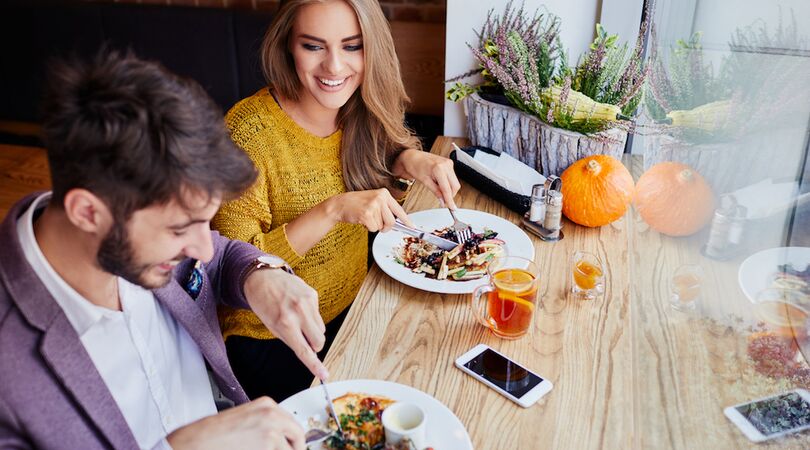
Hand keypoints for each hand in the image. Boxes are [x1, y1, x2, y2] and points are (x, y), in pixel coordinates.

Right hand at [167, 397, 304, 449]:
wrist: (197, 442)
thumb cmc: (214, 434)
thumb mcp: (244, 419)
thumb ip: (265, 424)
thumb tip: (280, 438)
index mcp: (267, 405)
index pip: (292, 423)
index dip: (292, 439)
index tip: (292, 446)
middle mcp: (272, 415)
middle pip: (298, 436)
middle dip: (294, 448)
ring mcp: (272, 431)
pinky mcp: (269, 446)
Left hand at [243, 269, 327, 379]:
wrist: (263, 278)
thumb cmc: (264, 304)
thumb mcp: (271, 326)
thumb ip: (290, 339)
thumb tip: (309, 351)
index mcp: (285, 324)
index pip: (304, 350)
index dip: (315, 365)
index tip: (324, 375)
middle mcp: (299, 312)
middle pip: (319, 341)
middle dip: (314, 345)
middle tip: (303, 339)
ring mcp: (308, 302)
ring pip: (321, 329)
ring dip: (313, 330)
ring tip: (298, 319)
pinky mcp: (313, 294)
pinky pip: (318, 315)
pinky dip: (311, 316)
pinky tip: (299, 307)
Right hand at [328, 188, 413, 231]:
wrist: (340, 204)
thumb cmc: (357, 204)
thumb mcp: (373, 200)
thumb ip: (385, 208)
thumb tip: (398, 222)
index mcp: (384, 193)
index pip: (398, 209)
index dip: (406, 220)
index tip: (412, 226)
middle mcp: (380, 198)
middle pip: (392, 221)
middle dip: (385, 227)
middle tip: (376, 223)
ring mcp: (374, 205)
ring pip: (382, 226)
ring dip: (374, 226)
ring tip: (366, 217)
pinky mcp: (367, 214)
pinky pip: (374, 229)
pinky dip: (368, 228)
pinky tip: (362, 219)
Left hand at [393, 149, 460, 209]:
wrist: (412, 157)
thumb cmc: (415, 166)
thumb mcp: (424, 181)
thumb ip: (435, 191)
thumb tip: (442, 201)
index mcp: (439, 168)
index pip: (447, 188)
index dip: (450, 200)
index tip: (452, 207)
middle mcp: (446, 164)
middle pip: (455, 186)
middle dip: (450, 195)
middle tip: (443, 201)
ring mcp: (449, 163)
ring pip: (455, 182)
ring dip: (449, 189)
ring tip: (437, 187)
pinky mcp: (449, 163)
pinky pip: (453, 177)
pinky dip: (448, 183)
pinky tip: (440, 182)